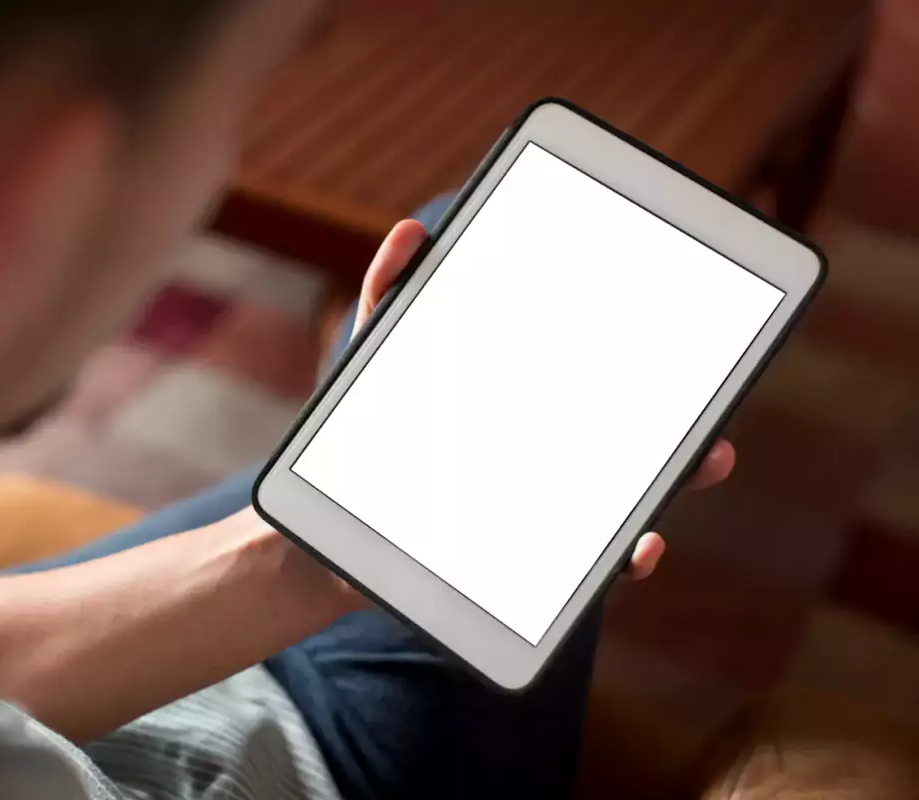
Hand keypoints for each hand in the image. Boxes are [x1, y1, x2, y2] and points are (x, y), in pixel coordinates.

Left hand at [355, 220, 736, 580]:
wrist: (337, 514)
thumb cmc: (370, 427)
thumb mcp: (377, 358)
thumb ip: (391, 296)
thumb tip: (410, 231)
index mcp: (525, 411)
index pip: (596, 393)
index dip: (645, 379)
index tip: (689, 358)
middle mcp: (542, 465)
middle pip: (628, 454)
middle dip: (682, 448)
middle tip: (715, 440)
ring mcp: (537, 517)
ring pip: (618, 514)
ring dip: (667, 503)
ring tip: (692, 487)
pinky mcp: (520, 567)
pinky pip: (583, 573)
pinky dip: (621, 565)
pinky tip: (640, 551)